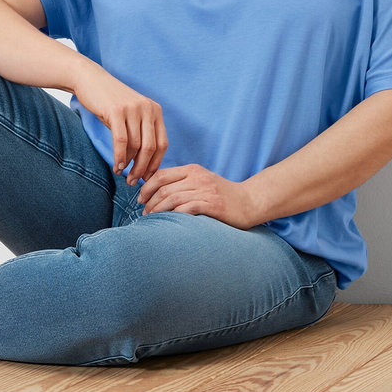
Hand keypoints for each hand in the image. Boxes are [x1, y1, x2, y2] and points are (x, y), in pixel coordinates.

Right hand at [71, 63, 167, 184]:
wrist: (90, 80)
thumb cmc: (109, 103)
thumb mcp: (131, 115)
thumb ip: (140, 134)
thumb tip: (144, 166)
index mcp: (155, 111)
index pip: (162, 144)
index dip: (155, 164)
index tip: (147, 177)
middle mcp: (148, 109)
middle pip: (150, 148)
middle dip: (142, 169)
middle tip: (133, 181)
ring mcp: (133, 109)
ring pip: (136, 146)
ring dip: (129, 165)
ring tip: (122, 175)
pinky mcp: (117, 111)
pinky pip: (121, 141)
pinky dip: (120, 157)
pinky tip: (116, 166)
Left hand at [138, 164, 259, 229]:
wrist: (250, 202)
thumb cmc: (222, 194)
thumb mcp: (201, 181)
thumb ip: (182, 182)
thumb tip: (157, 191)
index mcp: (192, 169)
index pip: (161, 174)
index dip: (146, 186)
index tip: (140, 198)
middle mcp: (197, 177)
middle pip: (163, 187)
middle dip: (149, 200)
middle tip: (143, 211)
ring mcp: (205, 191)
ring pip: (172, 198)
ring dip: (157, 210)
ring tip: (151, 218)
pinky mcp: (212, 205)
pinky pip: (186, 208)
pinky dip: (173, 215)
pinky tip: (167, 222)